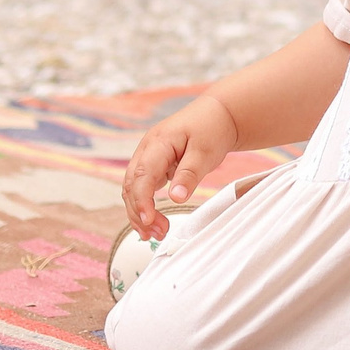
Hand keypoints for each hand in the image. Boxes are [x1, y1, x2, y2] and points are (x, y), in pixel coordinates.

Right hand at [121, 95, 239, 239]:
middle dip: (139, 212)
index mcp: (157, 143)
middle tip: (157, 234)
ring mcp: (148, 156)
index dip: (142, 200)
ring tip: (153, 235)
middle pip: (131, 185)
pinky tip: (152, 221)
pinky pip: (141, 186)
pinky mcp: (154, 164)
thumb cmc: (212, 128)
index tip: (149, 220)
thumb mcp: (205, 152)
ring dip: (139, 212)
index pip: (142, 175)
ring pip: (133, 188)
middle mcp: (147, 149)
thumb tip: (175, 199)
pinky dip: (144, 204)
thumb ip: (189, 174)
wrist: (218, 114)